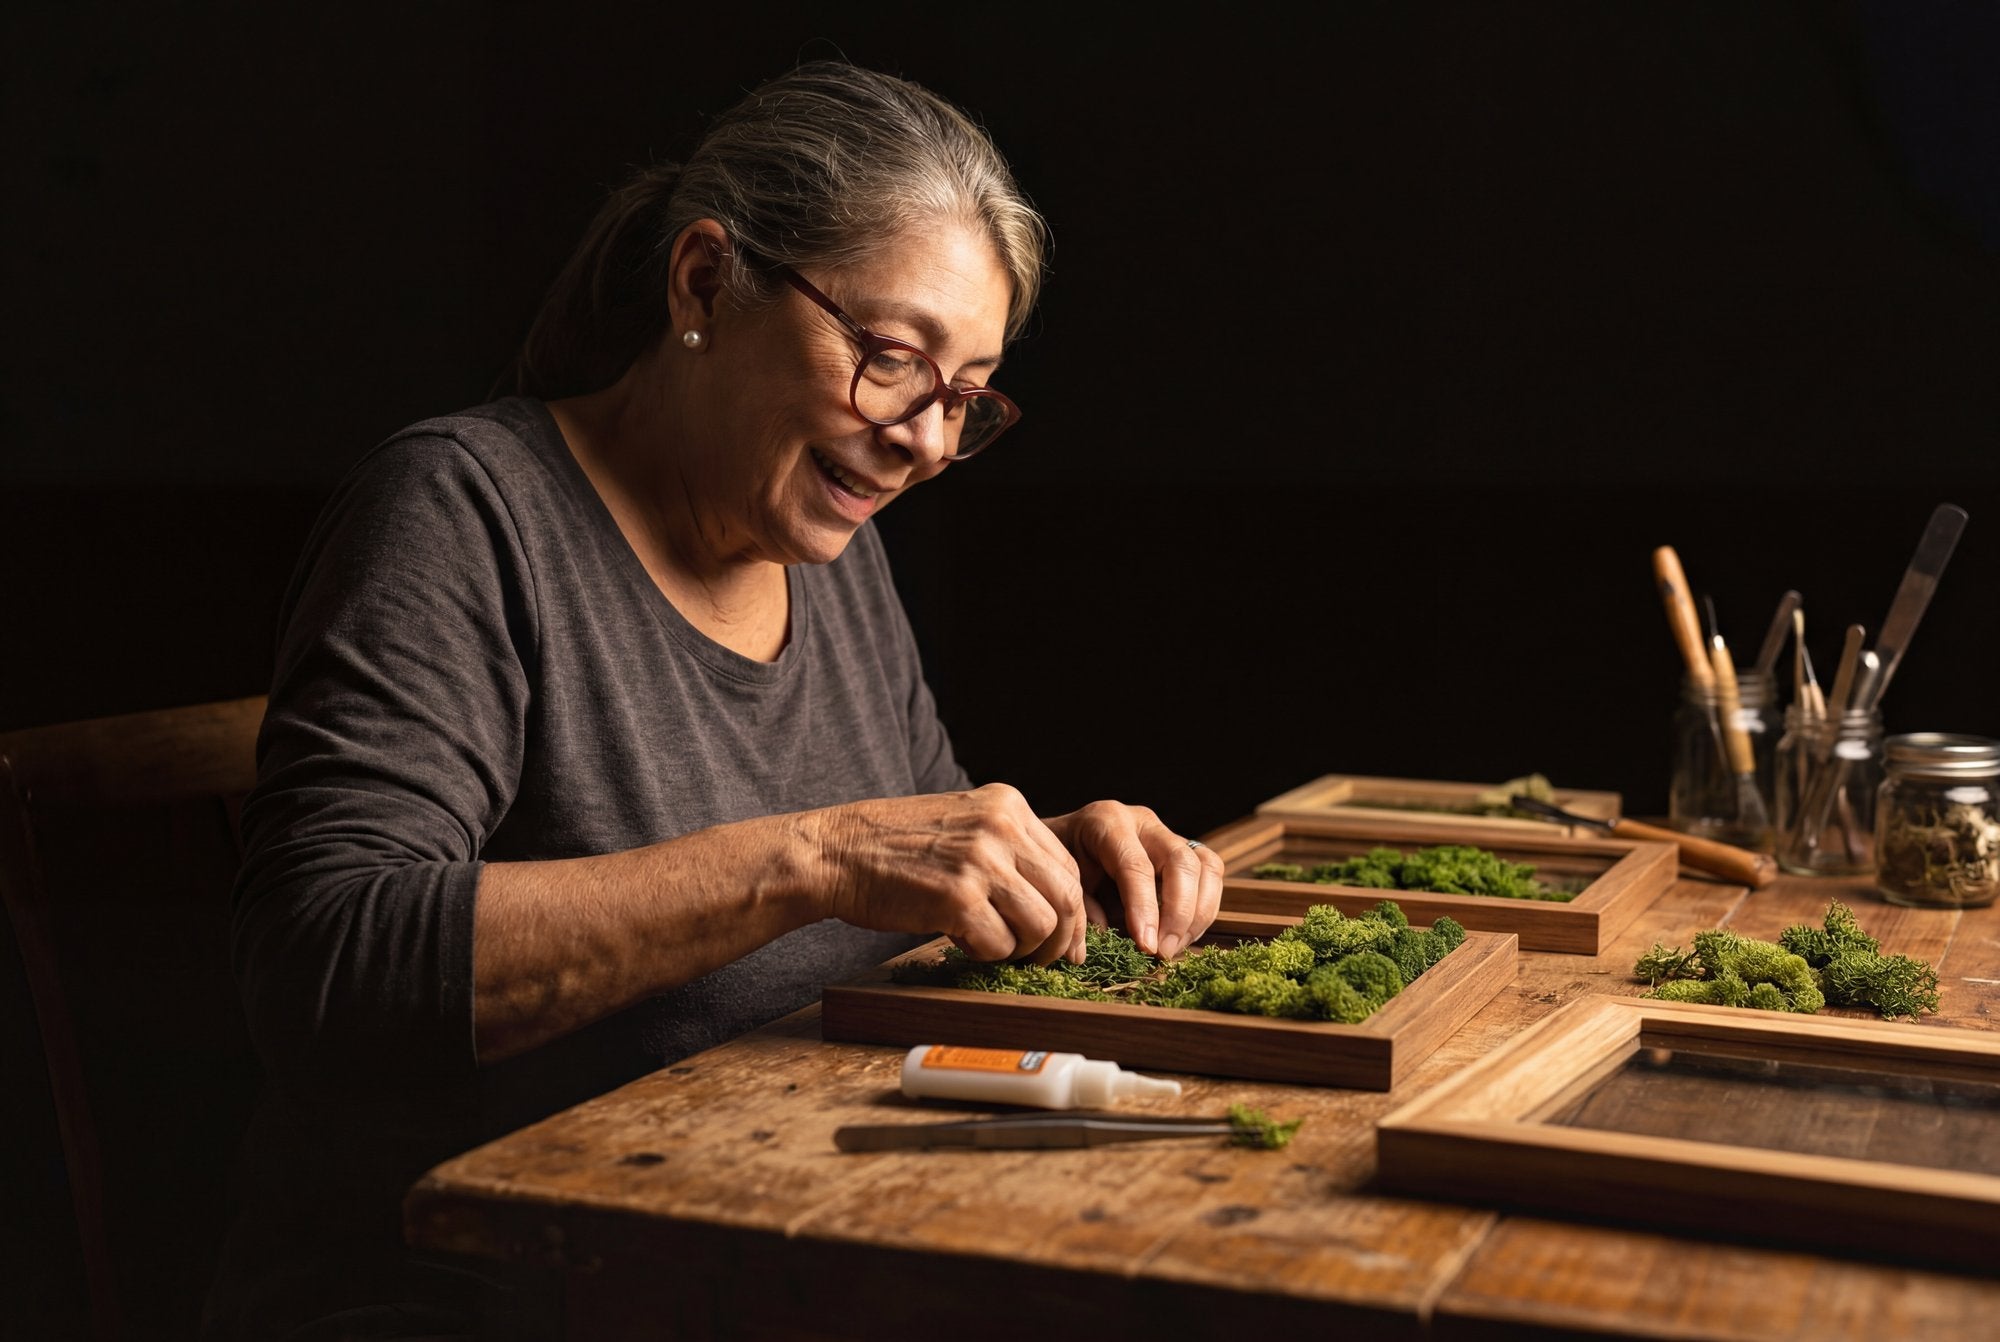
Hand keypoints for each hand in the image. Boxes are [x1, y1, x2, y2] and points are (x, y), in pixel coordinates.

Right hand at [817, 784, 1086, 963]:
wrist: (835, 851)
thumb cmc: (895, 846)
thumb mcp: (961, 823)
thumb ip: (1007, 848)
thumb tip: (1056, 904)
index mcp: (1007, 804)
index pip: (1067, 865)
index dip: (1071, 912)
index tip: (1062, 939)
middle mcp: (1000, 827)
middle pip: (1067, 897)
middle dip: (1059, 939)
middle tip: (1041, 959)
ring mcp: (980, 861)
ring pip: (1041, 925)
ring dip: (1022, 950)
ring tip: (994, 948)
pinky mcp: (957, 897)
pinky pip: (999, 945)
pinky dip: (986, 955)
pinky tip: (961, 941)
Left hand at [1041, 801, 1222, 959]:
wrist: (1060, 849)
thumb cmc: (1058, 867)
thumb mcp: (1058, 883)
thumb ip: (1077, 910)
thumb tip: (1092, 947)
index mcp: (1107, 821)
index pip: (1135, 865)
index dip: (1144, 908)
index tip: (1146, 945)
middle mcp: (1143, 822)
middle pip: (1180, 862)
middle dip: (1178, 913)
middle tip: (1162, 952)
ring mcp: (1167, 835)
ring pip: (1206, 867)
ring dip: (1197, 915)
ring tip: (1172, 949)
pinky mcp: (1184, 852)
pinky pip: (1210, 877)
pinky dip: (1203, 912)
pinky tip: (1180, 938)